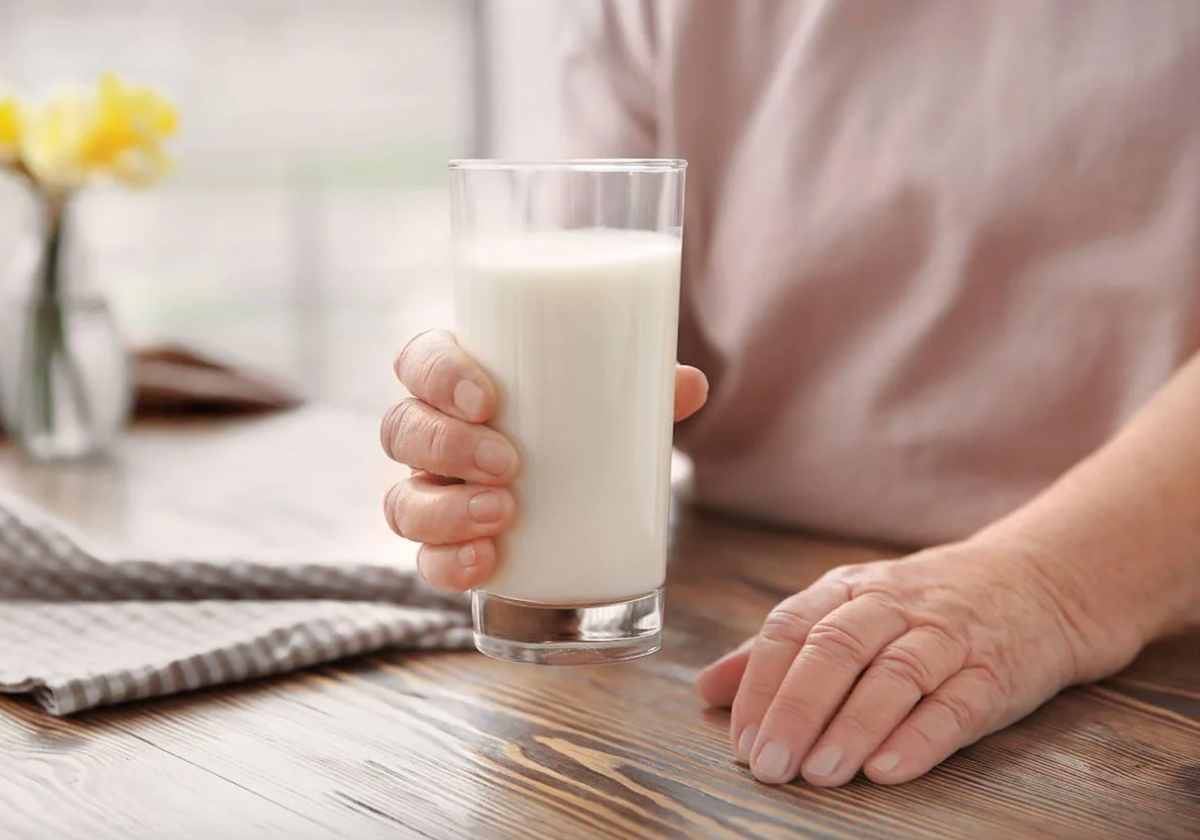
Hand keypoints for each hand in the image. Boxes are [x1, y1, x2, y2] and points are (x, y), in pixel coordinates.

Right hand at [382, 329, 708, 590]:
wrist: (579, 494)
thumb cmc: (582, 428)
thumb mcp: (612, 404)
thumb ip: (646, 390)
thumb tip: (691, 385)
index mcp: (459, 384)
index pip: (419, 361)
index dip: (438, 375)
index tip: (487, 399)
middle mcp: (432, 435)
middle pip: (403, 429)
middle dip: (447, 446)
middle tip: (508, 463)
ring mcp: (432, 492)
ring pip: (402, 499)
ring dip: (445, 509)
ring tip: (503, 514)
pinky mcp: (445, 545)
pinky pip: (423, 559)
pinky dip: (446, 564)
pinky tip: (484, 563)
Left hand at [696, 537, 1135, 786]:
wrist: (1039, 582)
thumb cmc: (924, 607)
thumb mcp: (847, 610)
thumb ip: (779, 650)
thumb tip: (706, 689)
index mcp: (849, 590)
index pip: (792, 627)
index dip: (761, 683)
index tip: (740, 738)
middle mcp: (895, 606)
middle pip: (837, 648)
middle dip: (797, 707)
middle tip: (769, 763)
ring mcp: (949, 636)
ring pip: (896, 674)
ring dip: (852, 725)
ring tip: (820, 772)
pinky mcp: (997, 669)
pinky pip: (960, 702)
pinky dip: (922, 736)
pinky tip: (888, 769)